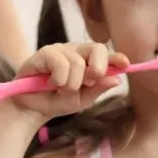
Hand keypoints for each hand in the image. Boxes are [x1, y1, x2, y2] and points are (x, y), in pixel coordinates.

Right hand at [5, 42, 128, 122]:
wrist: (32, 109)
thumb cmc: (56, 101)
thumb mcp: (81, 100)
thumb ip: (97, 89)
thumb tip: (116, 79)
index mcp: (88, 61)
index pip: (105, 54)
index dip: (116, 57)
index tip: (125, 65)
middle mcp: (76, 52)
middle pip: (97, 48)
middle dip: (98, 68)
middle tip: (88, 82)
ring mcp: (60, 50)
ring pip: (78, 61)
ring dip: (71, 83)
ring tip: (60, 89)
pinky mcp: (44, 53)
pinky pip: (60, 62)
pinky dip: (60, 79)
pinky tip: (52, 84)